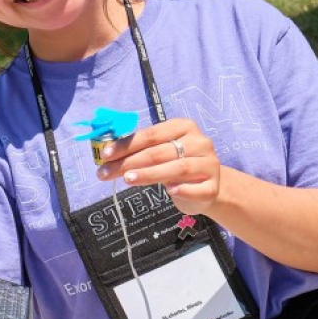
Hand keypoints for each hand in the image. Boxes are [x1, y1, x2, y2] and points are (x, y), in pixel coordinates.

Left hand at [95, 118, 220, 215]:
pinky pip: (197, 189)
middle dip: (129, 162)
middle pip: (159, 152)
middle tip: (107, 172)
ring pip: (177, 168)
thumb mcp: (160, 152)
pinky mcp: (212, 187)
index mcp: (183, 127)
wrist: (208, 187)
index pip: (151, 134)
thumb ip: (140, 149)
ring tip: (128, 179)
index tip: (104, 155)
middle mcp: (199, 142)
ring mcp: (208, 164)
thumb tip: (106, 152)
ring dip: (150, 174)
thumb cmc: (176, 165)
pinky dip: (183, 189)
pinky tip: (169, 191)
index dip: (126, 145)